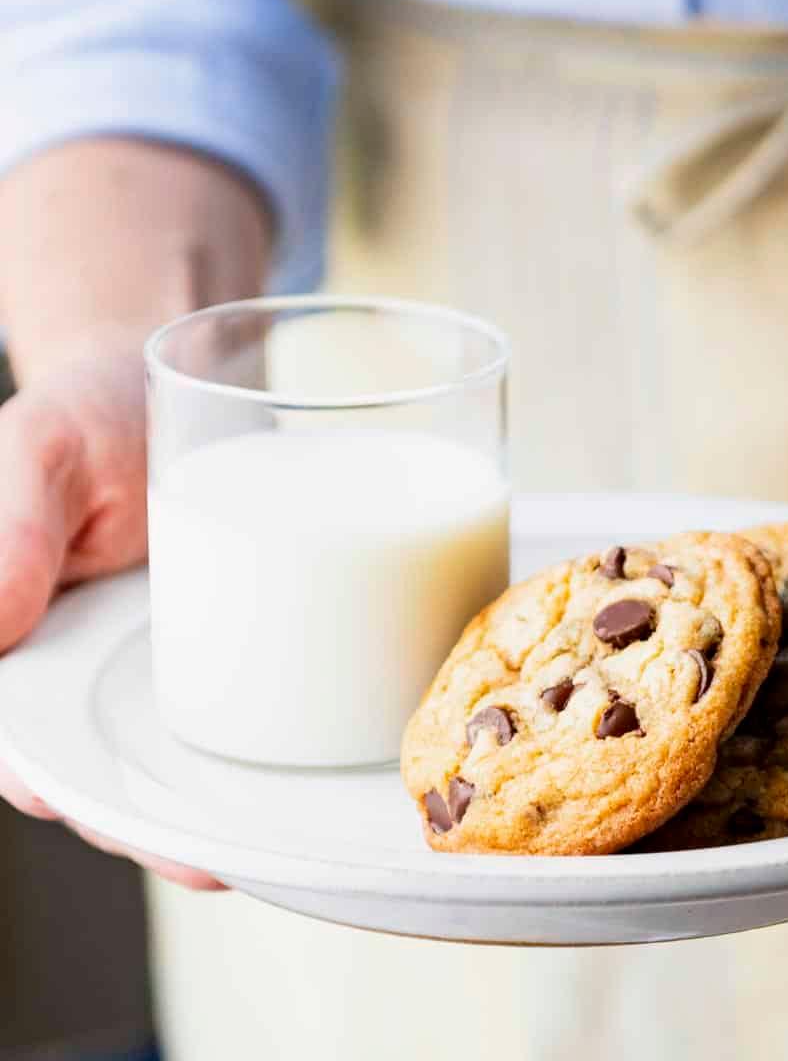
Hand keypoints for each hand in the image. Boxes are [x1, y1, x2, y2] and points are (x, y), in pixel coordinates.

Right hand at [0, 337, 222, 889]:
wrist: (172, 378)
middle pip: (103, 766)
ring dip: (208, 802)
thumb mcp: (41, 446)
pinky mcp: (225, 637)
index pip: (24, 737)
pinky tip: (307, 768)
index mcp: (18, 639)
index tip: (101, 814)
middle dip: (149, 821)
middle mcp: (82, 665)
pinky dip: (264, 738)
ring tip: (266, 841)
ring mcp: (156, 660)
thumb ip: (12, 527)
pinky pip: (239, 698)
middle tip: (211, 859)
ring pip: (171, 752)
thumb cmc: (87, 412)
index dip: (60, 785)